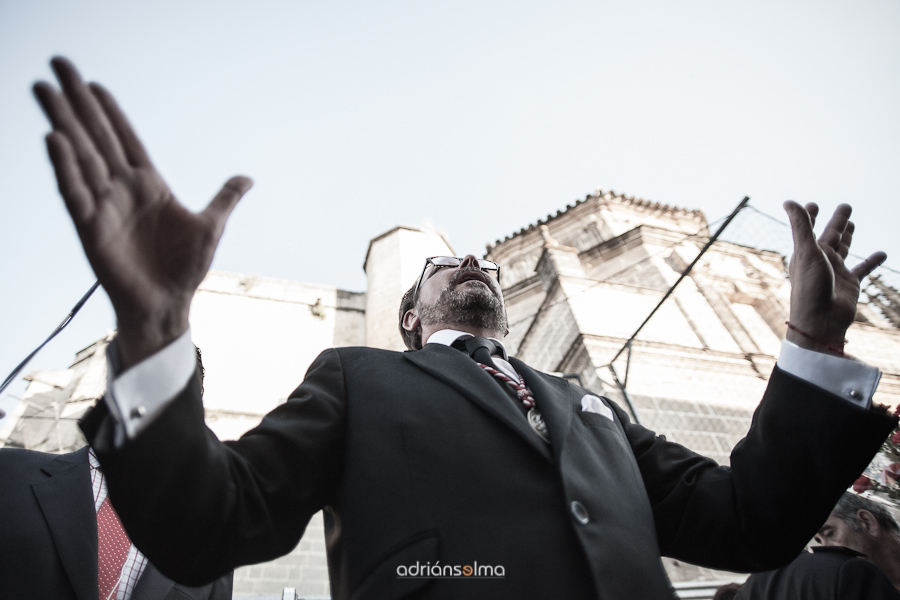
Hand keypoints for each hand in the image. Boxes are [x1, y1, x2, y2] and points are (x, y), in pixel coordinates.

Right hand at [33, 57, 252, 367]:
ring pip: (80, 156)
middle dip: (78, 102)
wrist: (167, 305)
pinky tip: (55, 139)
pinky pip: (75, 192)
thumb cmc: (185, 269)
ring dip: (62, 122)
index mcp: (149, 185)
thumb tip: (246, 178)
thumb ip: (224, 198)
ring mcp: (105, 206)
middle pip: (96, 136)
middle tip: (57, 65)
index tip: (94, 83)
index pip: (126, 139)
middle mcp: (122, 190)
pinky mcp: (91, 228)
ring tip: (44, 91)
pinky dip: (64, 167)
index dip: (111, 112)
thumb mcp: (211, 226)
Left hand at [783, 201, 885, 354]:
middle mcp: (821, 261)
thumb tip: (788, 201)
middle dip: (837, 222)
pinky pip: (863, 269)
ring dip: (849, 237)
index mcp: (807, 252)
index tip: (813, 205)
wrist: (821, 319)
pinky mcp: (850, 284)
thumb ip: (801, 225)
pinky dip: (872, 261)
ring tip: (853, 224)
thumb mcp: (806, 251)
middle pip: (831, 236)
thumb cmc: (810, 285)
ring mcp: (836, 272)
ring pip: (844, 249)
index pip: (809, 229)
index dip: (810, 216)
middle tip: (846, 206)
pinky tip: (882, 253)